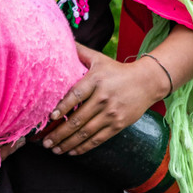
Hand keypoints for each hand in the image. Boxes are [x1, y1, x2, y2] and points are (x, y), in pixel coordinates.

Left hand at [41, 44, 167, 155]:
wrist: (147, 82)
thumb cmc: (117, 70)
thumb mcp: (99, 58)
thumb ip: (79, 52)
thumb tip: (59, 41)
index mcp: (96, 80)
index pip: (76, 95)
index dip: (63, 107)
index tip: (51, 117)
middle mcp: (103, 98)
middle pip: (78, 119)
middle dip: (59, 133)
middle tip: (45, 141)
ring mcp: (111, 113)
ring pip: (86, 132)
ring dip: (68, 143)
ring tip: (55, 149)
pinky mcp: (118, 124)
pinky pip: (98, 139)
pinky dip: (84, 147)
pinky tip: (71, 151)